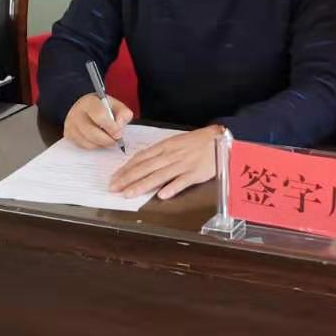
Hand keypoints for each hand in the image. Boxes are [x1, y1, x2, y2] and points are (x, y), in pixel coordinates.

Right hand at [64, 93, 133, 149]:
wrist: (86, 109)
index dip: (111, 127)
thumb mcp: (116, 106)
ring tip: (108, 139)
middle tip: (116, 141)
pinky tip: (99, 140)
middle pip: (92, 132)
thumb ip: (123, 114)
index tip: (119, 134)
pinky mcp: (68, 134)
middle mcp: (76, 112)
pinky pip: (84, 146)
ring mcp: (70, 124)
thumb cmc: (104, 108)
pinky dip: (94, 146)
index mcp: (89, 102)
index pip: (99, 116)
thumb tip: (119, 127)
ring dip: (102, 144)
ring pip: (88, 142)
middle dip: (107, 140)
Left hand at [109, 125, 223, 199]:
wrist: (221, 140)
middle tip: (114, 188)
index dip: (126, 168)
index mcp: (166, 146)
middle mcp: (172, 155)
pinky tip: (161, 195)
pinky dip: (172, 187)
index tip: (114, 177)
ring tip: (129, 193)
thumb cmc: (199, 142)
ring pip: (160, 175)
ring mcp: (184, 164)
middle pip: (146, 167)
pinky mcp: (197, 173)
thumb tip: (144, 163)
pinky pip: (183, 181)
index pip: (141, 157)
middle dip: (128, 178)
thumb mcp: (177, 142)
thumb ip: (161, 153)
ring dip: (143, 185)